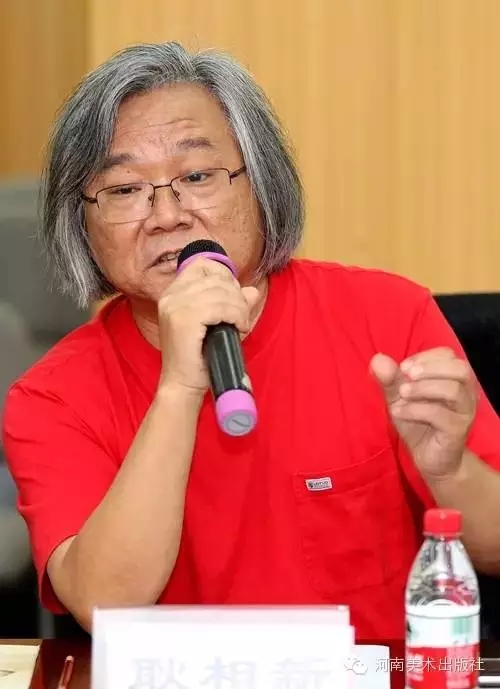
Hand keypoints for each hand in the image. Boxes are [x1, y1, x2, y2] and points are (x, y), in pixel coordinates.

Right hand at [157, 257, 259, 394]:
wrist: (182, 385)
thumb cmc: (198, 357)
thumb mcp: (217, 324)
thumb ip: (232, 304)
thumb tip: (252, 291)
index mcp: (173, 293)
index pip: (202, 265)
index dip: (224, 276)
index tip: (233, 297)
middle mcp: (171, 296)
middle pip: (216, 278)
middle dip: (236, 296)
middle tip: (241, 317)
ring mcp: (175, 306)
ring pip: (221, 292)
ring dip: (239, 308)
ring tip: (240, 324)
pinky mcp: (184, 319)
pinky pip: (220, 307)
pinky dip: (236, 316)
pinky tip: (238, 328)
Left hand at [370, 348, 476, 478]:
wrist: (429, 458)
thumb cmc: (417, 422)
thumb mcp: (399, 397)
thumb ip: (389, 378)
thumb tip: (377, 359)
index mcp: (453, 378)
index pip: (447, 355)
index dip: (424, 357)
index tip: (403, 368)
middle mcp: (465, 392)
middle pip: (460, 368)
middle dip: (429, 368)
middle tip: (405, 376)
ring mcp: (464, 412)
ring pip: (453, 390)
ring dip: (422, 388)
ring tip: (400, 395)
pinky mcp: (458, 430)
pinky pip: (440, 415)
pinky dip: (415, 410)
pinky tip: (398, 412)